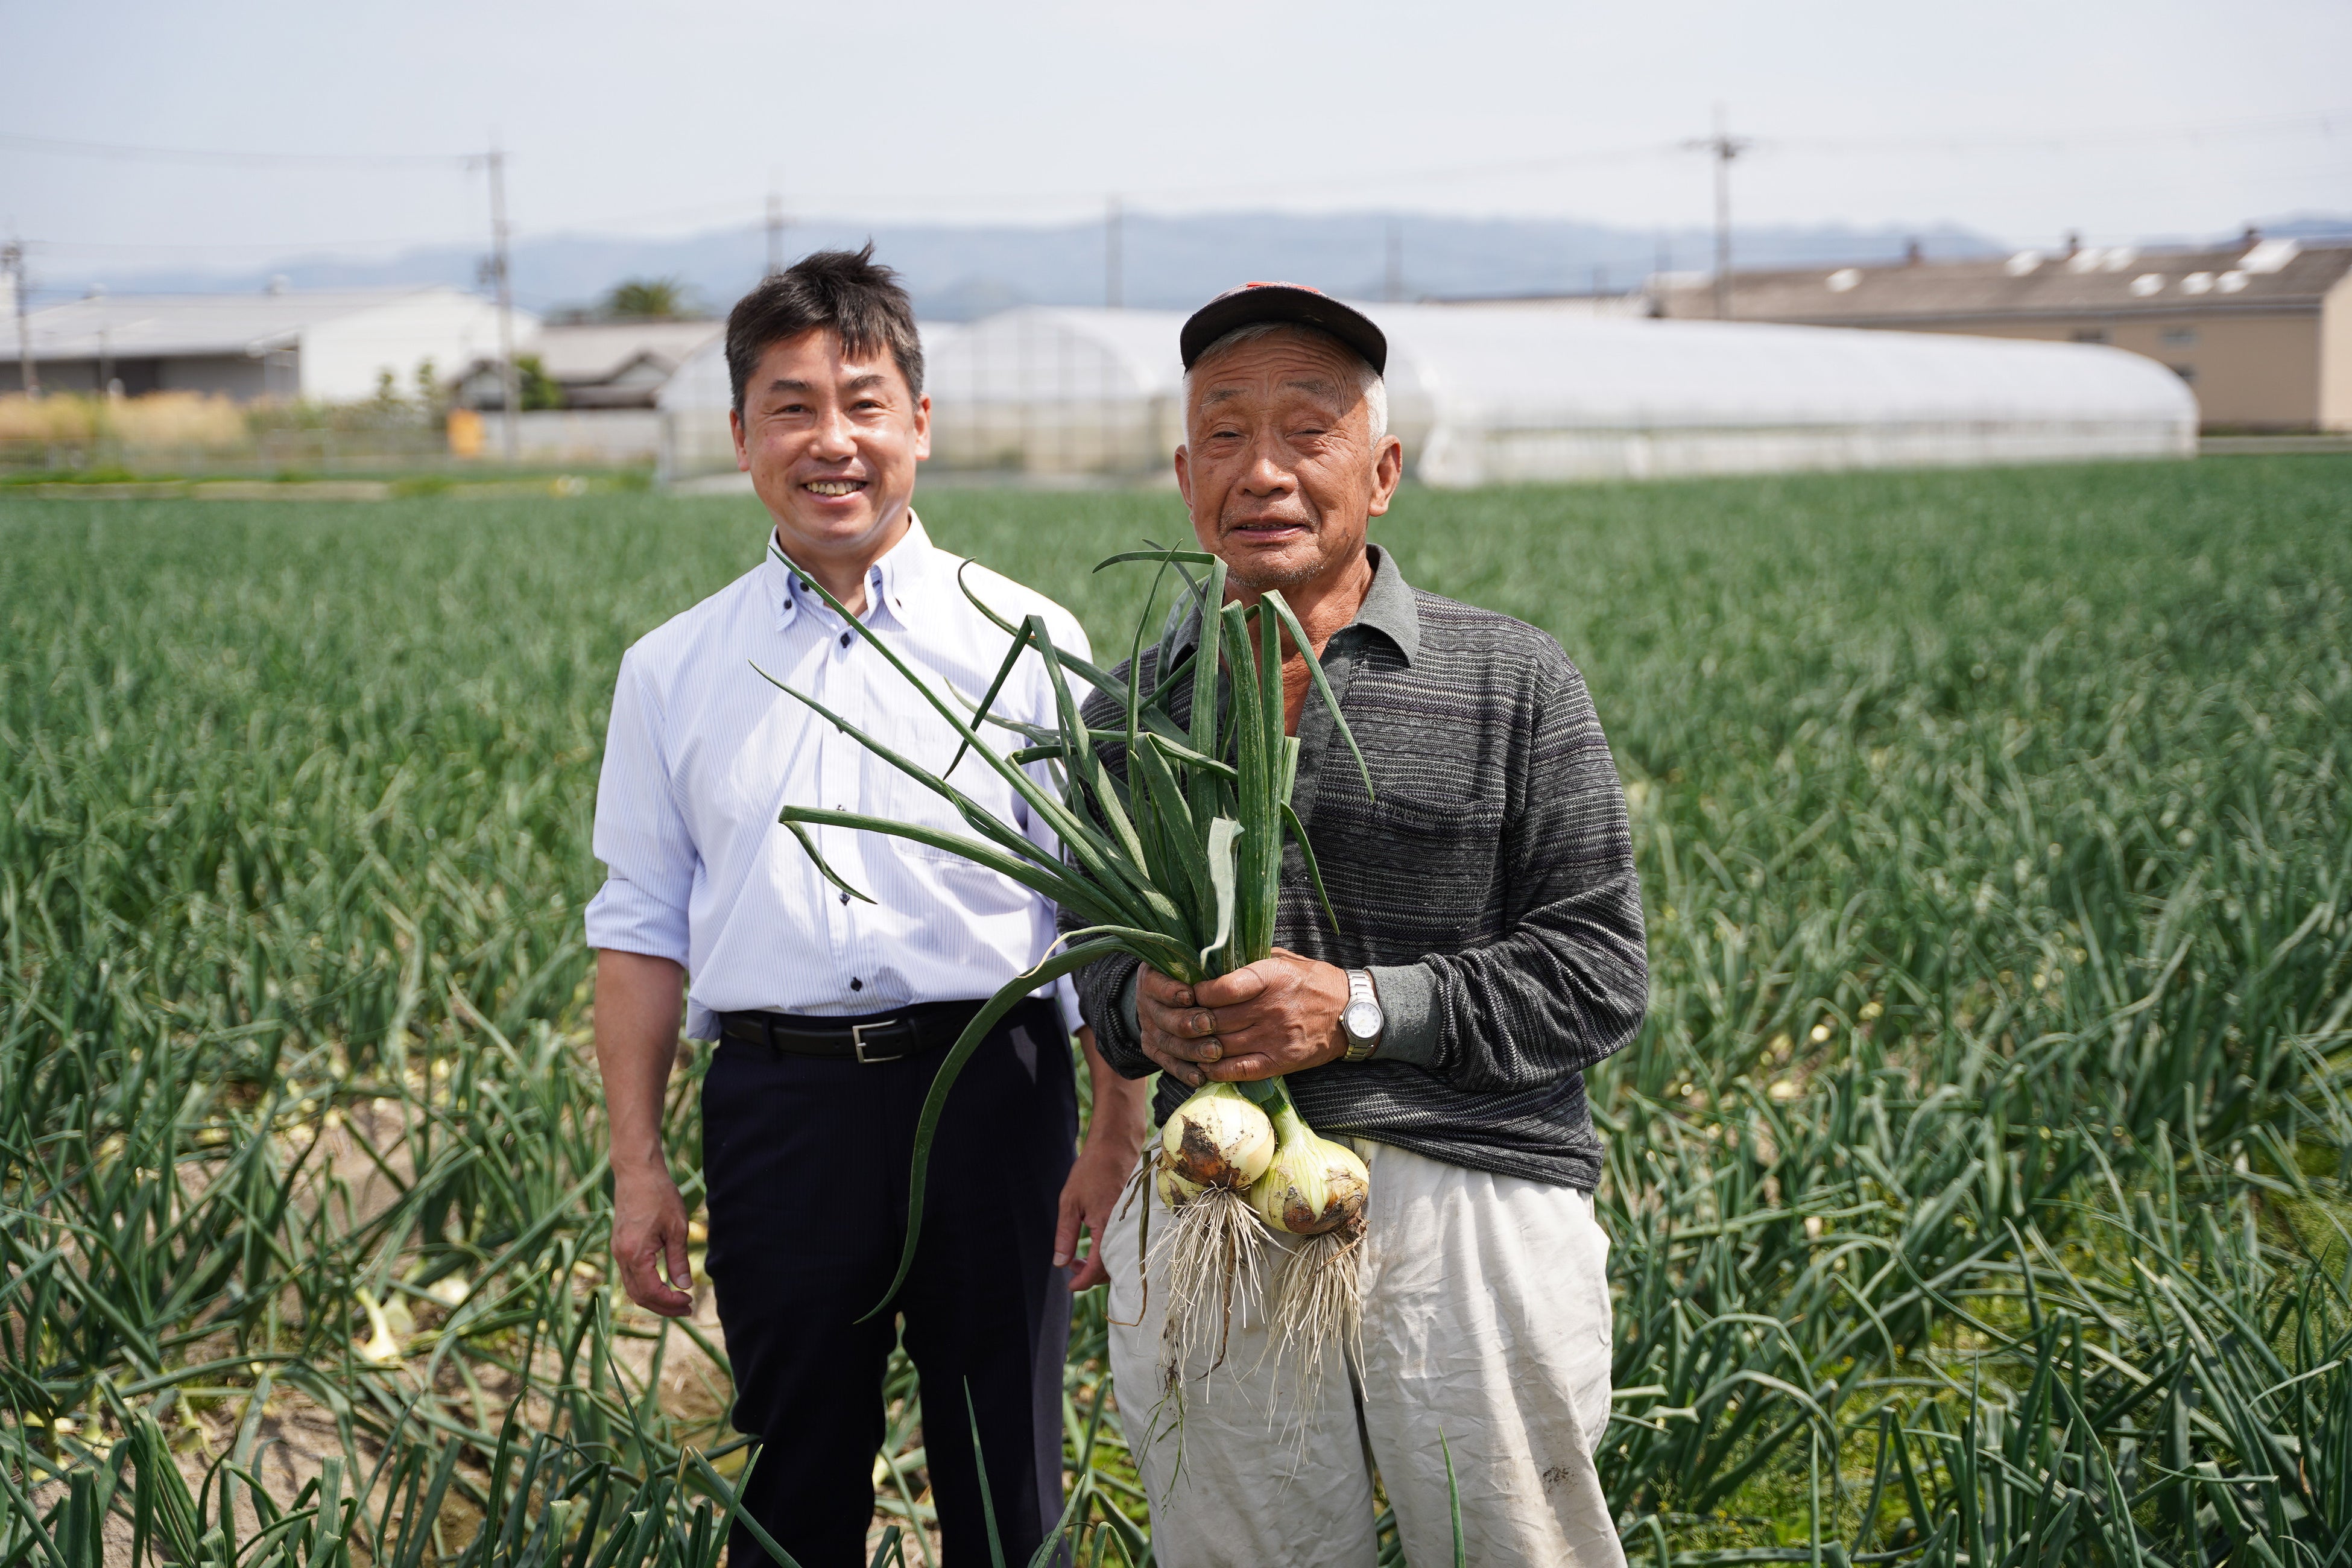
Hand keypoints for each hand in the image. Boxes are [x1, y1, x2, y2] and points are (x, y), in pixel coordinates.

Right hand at [612, 1171, 694, 1316]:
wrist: (637, 1172)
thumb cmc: (659, 1195)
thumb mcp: (677, 1228)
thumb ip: (679, 1260)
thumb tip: (684, 1286)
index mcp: (635, 1254)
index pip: (651, 1292)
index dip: (670, 1303)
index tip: (689, 1302)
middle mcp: (621, 1256)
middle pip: (639, 1296)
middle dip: (663, 1307)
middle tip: (687, 1308)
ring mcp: (617, 1251)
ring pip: (632, 1287)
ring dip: (654, 1298)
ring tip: (677, 1300)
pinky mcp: (618, 1245)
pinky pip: (629, 1275)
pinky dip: (645, 1285)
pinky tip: (663, 1284)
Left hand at [1054, 1140, 1136, 1290]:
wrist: (1116, 1147)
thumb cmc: (1090, 1172)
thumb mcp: (1070, 1202)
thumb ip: (1065, 1234)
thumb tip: (1060, 1263)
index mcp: (1106, 1227)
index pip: (1097, 1268)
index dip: (1082, 1281)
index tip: (1070, 1286)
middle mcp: (1124, 1230)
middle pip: (1111, 1269)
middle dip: (1089, 1275)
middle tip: (1070, 1265)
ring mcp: (1132, 1225)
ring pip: (1120, 1259)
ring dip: (1100, 1265)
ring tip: (1078, 1257)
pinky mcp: (1135, 1219)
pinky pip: (1126, 1246)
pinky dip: (1110, 1253)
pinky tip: (1096, 1246)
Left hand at [1138, 949, 1348, 1085]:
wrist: (1352, 1013)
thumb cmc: (1315, 982)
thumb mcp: (1286, 960)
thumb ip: (1253, 959)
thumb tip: (1215, 956)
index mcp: (1271, 978)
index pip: (1223, 988)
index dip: (1198, 992)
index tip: (1188, 992)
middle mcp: (1270, 1008)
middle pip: (1216, 1019)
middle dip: (1192, 1020)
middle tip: (1178, 1019)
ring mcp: (1275, 1037)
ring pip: (1222, 1045)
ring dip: (1198, 1046)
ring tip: (1185, 1042)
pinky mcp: (1280, 1061)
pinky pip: (1239, 1070)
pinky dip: (1216, 1069)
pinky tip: (1203, 1065)